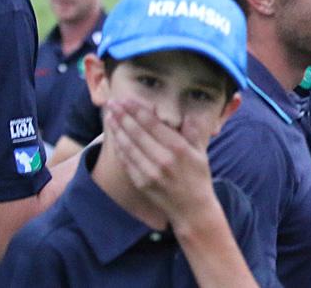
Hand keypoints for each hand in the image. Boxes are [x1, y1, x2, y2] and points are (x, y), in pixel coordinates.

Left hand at [105, 99, 216, 227]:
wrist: (193, 209)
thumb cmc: (198, 178)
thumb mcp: (201, 153)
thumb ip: (194, 133)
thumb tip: (188, 116)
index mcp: (179, 148)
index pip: (152, 123)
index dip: (137, 110)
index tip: (126, 100)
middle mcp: (163, 159)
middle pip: (137, 132)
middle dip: (122, 115)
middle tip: (112, 102)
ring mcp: (151, 172)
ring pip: (129, 146)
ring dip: (117, 130)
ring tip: (109, 117)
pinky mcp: (142, 183)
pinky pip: (127, 162)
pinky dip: (119, 148)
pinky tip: (114, 138)